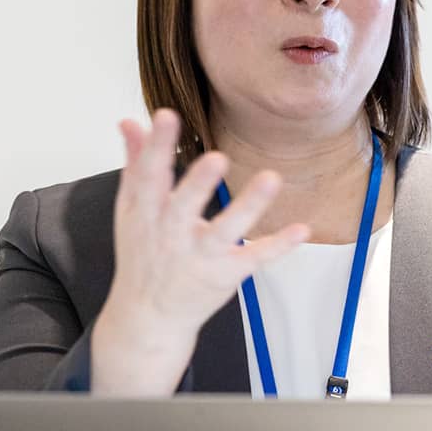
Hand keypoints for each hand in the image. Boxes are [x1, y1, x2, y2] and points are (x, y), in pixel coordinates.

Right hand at [91, 108, 309, 394]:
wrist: (149, 315)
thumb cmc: (142, 254)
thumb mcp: (130, 210)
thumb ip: (135, 164)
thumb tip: (130, 122)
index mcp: (146, 213)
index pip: (149, 175)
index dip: (156, 146)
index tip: (165, 115)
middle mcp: (171, 235)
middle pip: (183, 207)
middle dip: (198, 183)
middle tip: (217, 157)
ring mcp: (200, 256)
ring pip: (225, 231)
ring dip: (249, 206)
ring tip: (271, 178)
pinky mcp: (226, 274)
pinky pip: (255, 258)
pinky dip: (278, 246)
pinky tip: (301, 228)